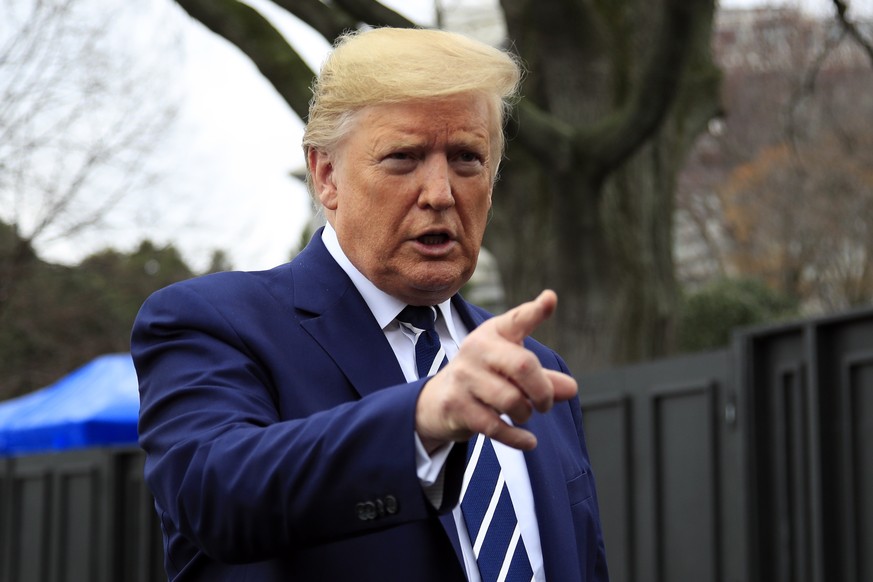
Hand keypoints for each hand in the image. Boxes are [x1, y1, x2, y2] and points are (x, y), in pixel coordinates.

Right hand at [415, 290, 577, 452]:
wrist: (436, 401)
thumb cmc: (484, 378)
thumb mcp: (511, 371)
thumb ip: (543, 378)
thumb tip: (571, 389)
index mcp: (493, 333)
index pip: (516, 320)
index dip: (535, 311)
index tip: (550, 299)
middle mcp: (476, 349)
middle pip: (523, 366)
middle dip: (543, 391)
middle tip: (546, 404)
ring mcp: (464, 377)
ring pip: (511, 400)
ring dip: (525, 413)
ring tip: (523, 413)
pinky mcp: (456, 405)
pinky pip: (495, 426)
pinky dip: (517, 437)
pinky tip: (529, 441)